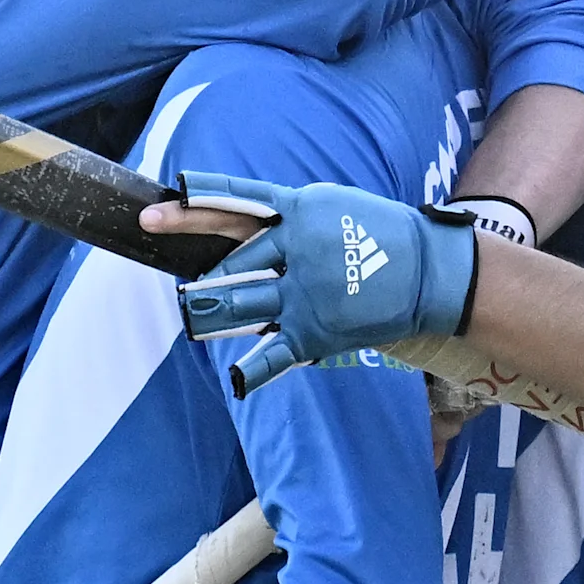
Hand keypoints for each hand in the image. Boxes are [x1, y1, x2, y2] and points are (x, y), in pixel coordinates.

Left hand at [161, 173, 478, 394]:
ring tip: (191, 314)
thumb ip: (280, 213)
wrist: (429, 271)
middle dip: (200, 276)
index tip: (153, 213)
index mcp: (296, 212)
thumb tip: (233, 215)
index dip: (190, 208)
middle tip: (178, 285)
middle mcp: (294, 250)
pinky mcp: (313, 331)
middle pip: (231, 263)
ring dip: (210, 312)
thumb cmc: (378, 231)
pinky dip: (253, 370)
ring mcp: (302, 293)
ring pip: (239, 305)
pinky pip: (274, 354)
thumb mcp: (328, 204)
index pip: (233, 206)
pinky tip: (236, 379)